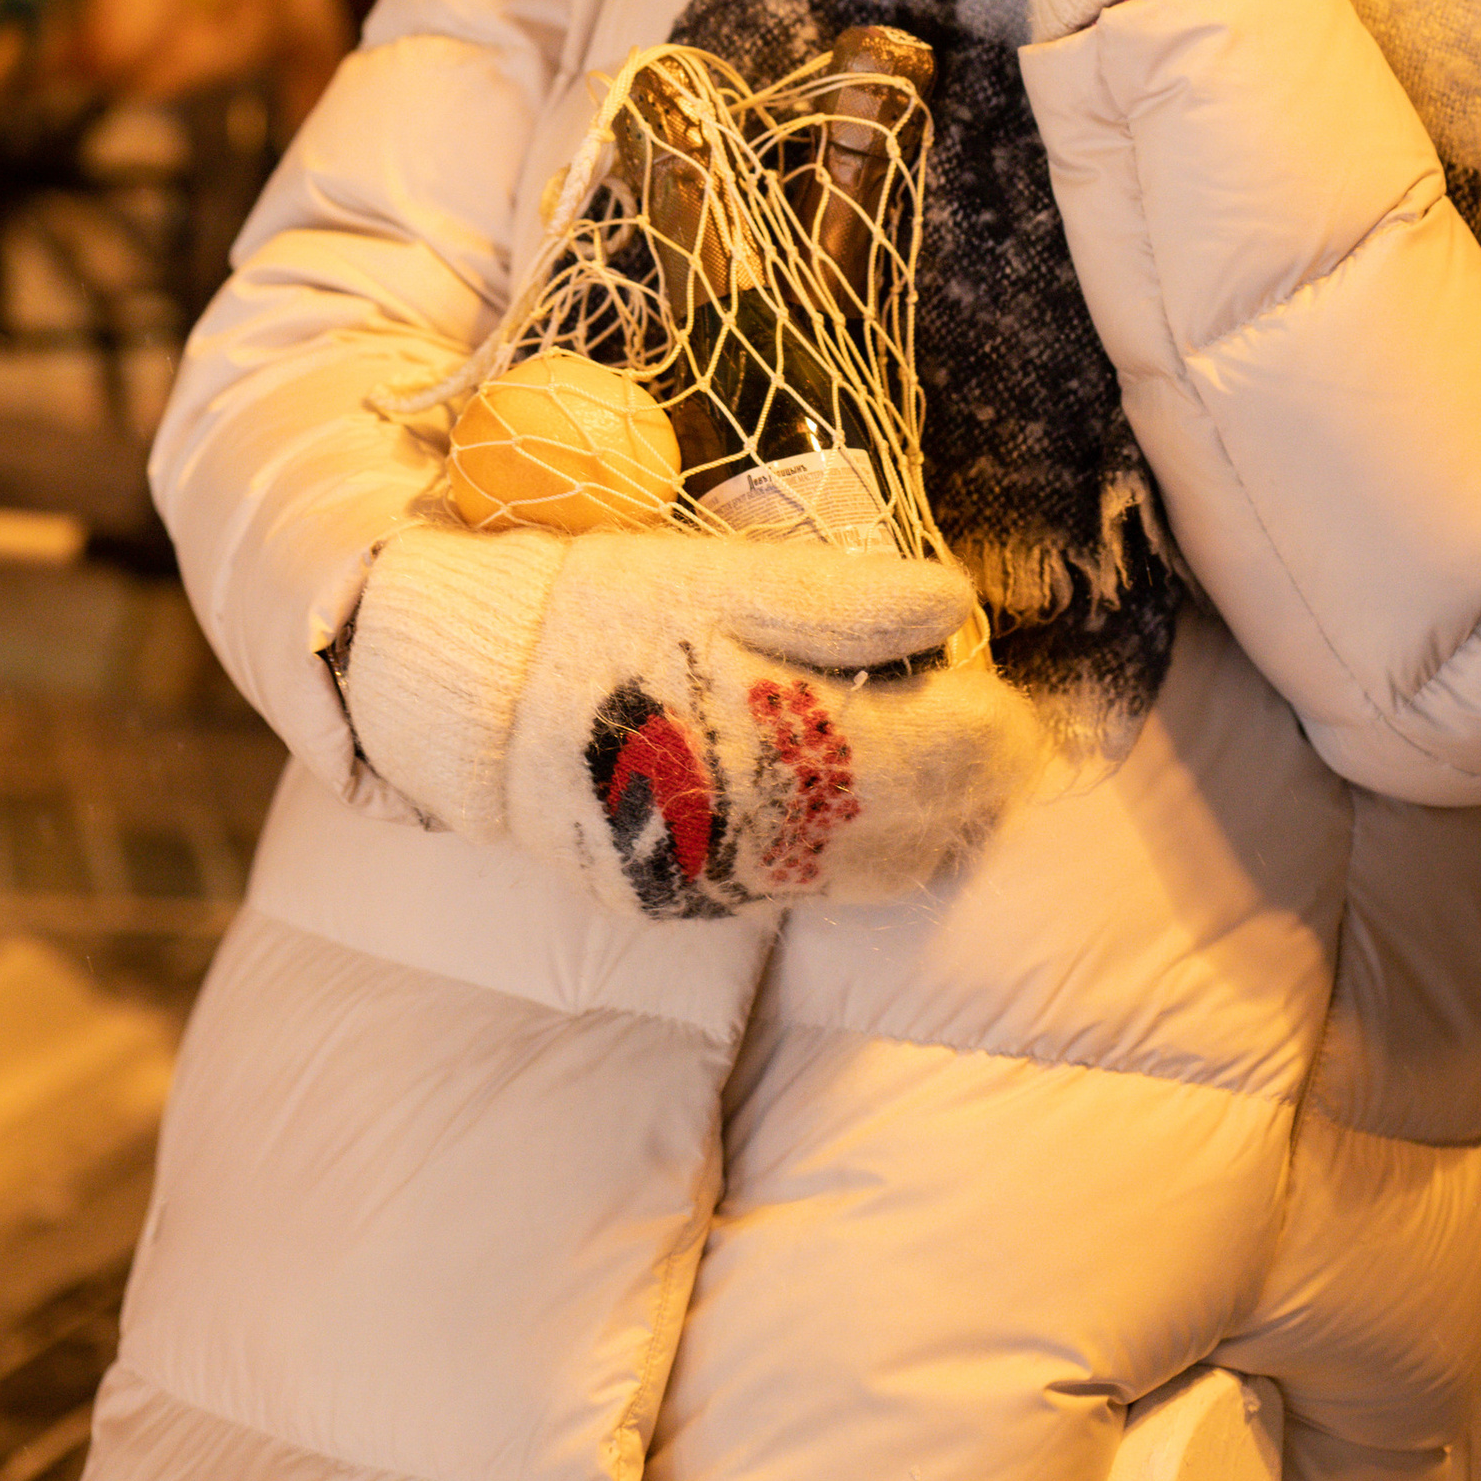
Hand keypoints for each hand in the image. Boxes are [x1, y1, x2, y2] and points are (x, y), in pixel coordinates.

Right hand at [343, 521, 1037, 919]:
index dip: (990, 721)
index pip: (941, 751)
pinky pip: (814, 892)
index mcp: (790, 742)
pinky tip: (867, 812)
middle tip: (998, 730)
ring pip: (878, 874)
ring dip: (931, 826)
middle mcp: (775, 832)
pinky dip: (863, 856)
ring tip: (949, 773)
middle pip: (924, 822)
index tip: (1001, 684)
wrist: (480, 701)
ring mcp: (735, 879)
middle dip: (976, 778)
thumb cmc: (604, 616)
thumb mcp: (717, 578)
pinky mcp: (697, 901)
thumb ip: (843, 599)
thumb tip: (955, 603)